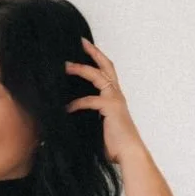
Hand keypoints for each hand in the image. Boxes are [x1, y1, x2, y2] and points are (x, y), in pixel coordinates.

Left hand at [64, 36, 145, 164]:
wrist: (129, 154)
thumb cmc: (114, 145)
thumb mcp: (98, 127)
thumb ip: (88, 118)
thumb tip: (67, 117)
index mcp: (114, 98)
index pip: (106, 73)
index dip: (97, 60)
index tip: (85, 50)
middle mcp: (116, 95)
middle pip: (106, 66)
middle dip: (94, 52)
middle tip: (81, 41)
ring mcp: (115, 99)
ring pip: (98, 76)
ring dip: (81, 69)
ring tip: (66, 65)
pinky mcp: (111, 107)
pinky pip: (90, 100)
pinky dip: (76, 103)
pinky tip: (66, 108)